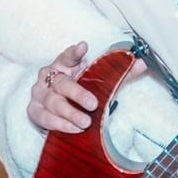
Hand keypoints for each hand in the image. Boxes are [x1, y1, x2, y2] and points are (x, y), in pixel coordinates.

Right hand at [27, 41, 146, 132]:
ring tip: (85, 122)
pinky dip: (59, 125)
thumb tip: (142, 63)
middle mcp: (48, 77)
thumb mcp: (98, 82)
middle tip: (93, 104)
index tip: (83, 47)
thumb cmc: (80, 91)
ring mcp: (39, 94)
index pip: (68, 56)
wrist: (57, 111)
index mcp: (64, 65)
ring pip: (53, 103)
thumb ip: (119, 74)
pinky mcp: (34, 111)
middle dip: (77, 94)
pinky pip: (45, 118)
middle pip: (62, 84)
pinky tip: (74, 130)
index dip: (74, 52)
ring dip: (70, 114)